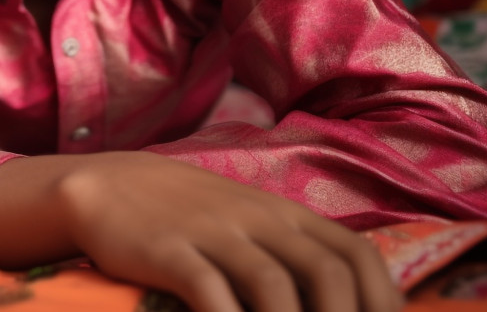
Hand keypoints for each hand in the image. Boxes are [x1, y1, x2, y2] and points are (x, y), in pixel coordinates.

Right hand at [0, 151, 402, 311]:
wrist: (105, 186)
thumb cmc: (186, 215)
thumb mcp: (245, 219)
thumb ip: (291, 252)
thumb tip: (342, 299)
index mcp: (282, 214)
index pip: (356, 253)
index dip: (381, 301)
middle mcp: (256, 219)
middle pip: (326, 274)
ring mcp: (213, 233)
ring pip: (274, 289)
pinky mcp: (170, 251)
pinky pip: (211, 294)